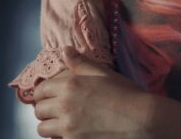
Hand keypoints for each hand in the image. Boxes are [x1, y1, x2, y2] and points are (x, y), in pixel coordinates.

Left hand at [33, 47, 154, 138]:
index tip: (50, 96)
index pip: (40, 90)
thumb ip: (81, 63)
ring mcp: (67, 127)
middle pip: (39, 110)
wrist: (141, 120)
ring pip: (42, 129)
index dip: (43, 93)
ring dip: (50, 125)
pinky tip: (72, 133)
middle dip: (45, 109)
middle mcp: (64, 105)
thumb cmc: (126, 94)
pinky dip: (60, 137)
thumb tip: (65, 50)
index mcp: (69, 85)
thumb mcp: (103, 73)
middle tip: (57, 110)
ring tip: (62, 123)